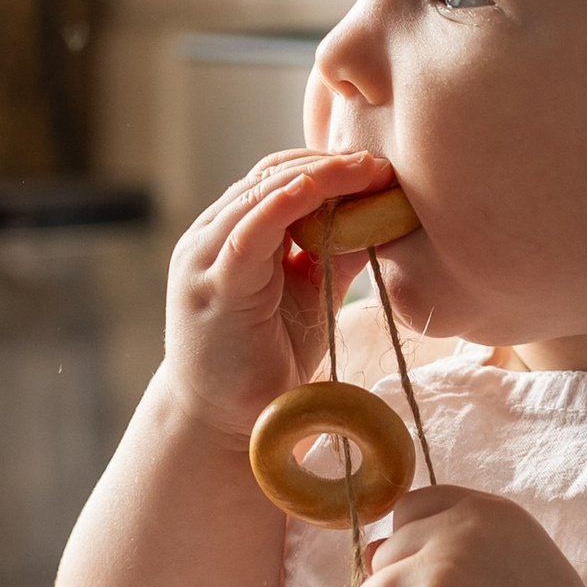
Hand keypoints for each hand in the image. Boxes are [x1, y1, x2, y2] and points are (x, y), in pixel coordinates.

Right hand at [162, 150, 394, 446]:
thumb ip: (332, 253)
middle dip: (328, 166)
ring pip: (259, 195)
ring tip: (365, 171)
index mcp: (230, 235)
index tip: (376, 167)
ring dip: (318, 177)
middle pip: (269, 177)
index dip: (326, 167)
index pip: (275, 178)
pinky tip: (314, 188)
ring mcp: (206, 260)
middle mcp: (210, 239)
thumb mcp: (308, 294)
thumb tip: (380, 216)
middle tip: (379, 164)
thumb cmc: (265, 361)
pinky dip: (281, 204)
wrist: (225, 423)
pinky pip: (247, 233)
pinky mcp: (215, 286)